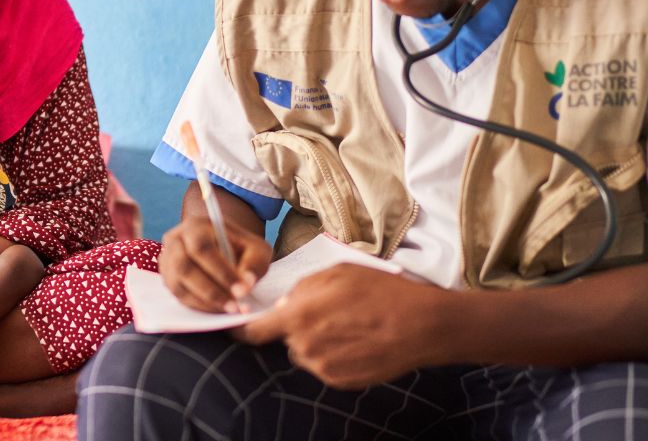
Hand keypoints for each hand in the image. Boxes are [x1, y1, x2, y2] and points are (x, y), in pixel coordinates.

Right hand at [160, 213, 272, 312]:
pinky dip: (198, 305)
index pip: (202, 248)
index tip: (241, 291)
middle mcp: (175, 239)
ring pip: (177, 284)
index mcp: (196, 225)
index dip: (220, 271)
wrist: (222, 247)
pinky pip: (177, 296)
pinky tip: (217, 308)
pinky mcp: (166, 278)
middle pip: (184, 267)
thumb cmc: (240, 248)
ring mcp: (167, 259)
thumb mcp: (256, 249)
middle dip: (211, 291)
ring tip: (229, 309)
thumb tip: (245, 286)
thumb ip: (254, 264)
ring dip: (204, 302)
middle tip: (235, 306)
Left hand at [233, 264, 453, 388]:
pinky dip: (334, 355)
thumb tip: (285, 304)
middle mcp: (306, 346)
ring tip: (348, 325)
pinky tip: (357, 340)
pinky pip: (325, 366)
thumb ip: (303, 288)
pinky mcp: (341, 381)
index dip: (242, 330)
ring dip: (316, 341)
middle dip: (297, 327)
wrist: (421, 325)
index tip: (234, 328)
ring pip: (306, 353)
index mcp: (300, 316)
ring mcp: (323, 368)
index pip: (255, 331)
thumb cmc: (380, 291)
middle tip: (328, 313)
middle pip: (286, 339)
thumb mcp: (337, 273)